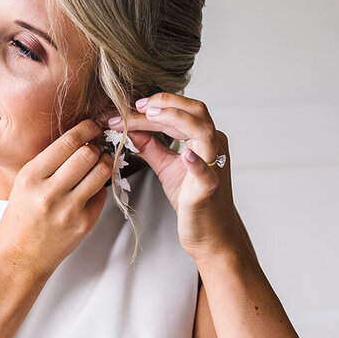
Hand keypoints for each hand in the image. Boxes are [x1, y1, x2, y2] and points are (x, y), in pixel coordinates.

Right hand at [0, 118, 114, 277]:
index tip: (93, 126)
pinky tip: (89, 189)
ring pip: (102, 171)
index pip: (68, 142)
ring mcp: (69, 210)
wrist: (21, 255)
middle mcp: (50, 192)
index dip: (86, 129)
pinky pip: (102, 194)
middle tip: (97, 146)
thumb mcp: (24, 183)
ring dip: (105, 163)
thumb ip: (49, 162)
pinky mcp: (85, 223)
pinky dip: (99, 187)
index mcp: (31, 177)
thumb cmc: (21, 217)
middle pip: (88, 154)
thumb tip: (80, 139)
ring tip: (100, 163)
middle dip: (97, 146)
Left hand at [103, 94, 240, 261]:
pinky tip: (184, 155)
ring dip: (175, 118)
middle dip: (164, 103)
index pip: (179, 113)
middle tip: (135, 105)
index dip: (151, 108)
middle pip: (194, 112)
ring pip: (203, 131)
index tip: (124, 109)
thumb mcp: (167, 167)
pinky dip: (196, 161)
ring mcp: (215, 165)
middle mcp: (213, 146)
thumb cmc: (192, 199)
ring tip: (150, 115)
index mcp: (203, 139)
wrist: (209, 234)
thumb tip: (130, 127)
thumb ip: (151, 146)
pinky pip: (207, 171)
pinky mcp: (210, 187)